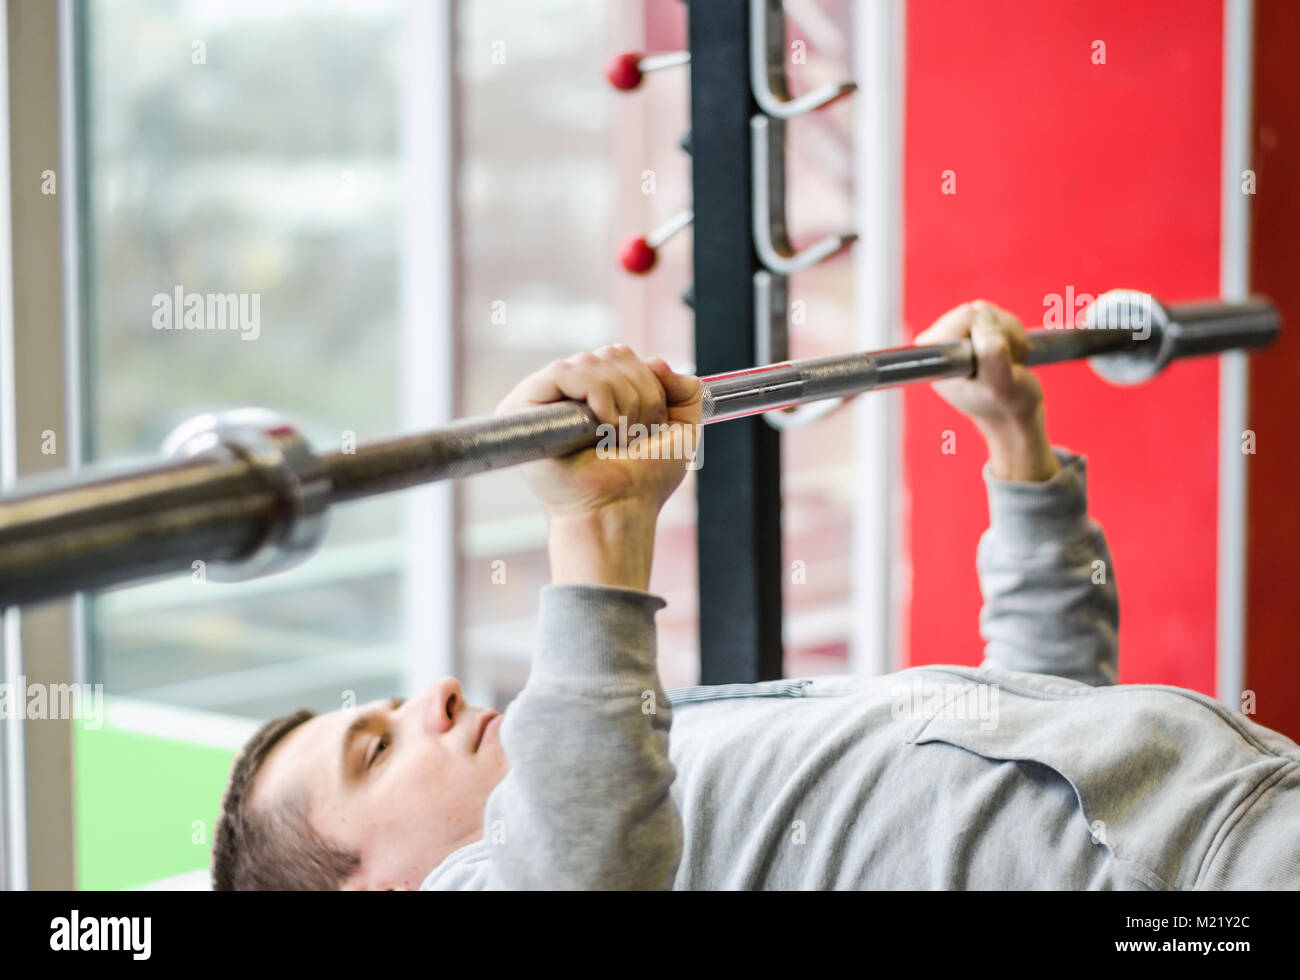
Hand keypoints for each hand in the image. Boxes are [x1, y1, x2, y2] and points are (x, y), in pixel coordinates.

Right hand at [496, 345, 701, 589]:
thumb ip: (686, 390)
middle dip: (640, 394)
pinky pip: (566, 372)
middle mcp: (566, 391)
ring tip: (618, 438)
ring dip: (622, 402)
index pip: (620, 354)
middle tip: (636, 435)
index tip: (654, 423)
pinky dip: (597, 397)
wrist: (621, 508)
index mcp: (594, 392)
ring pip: (592, 363)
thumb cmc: (644, 479)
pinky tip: (603, 428)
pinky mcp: (523, 405)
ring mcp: (543, 398)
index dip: (647, 381)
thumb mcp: (682, 430)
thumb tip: (655, 359)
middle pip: (610, 354)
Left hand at [914, 300, 1058, 482]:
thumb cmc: (1005, 405)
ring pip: (993, 313)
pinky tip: (1009, 357)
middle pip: (979, 311)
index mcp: (934, 354)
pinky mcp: (972, 331)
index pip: (967, 318)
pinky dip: (1013, 335)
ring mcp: (955, 335)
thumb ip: (992, 355)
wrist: (1013, 415)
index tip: (993, 366)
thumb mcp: (1000, 386)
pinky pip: (1000, 316)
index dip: (991, 336)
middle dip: (1002, 335)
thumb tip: (984, 321)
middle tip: (1005, 365)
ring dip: (1011, 336)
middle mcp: (938, 342)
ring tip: (1007, 364)